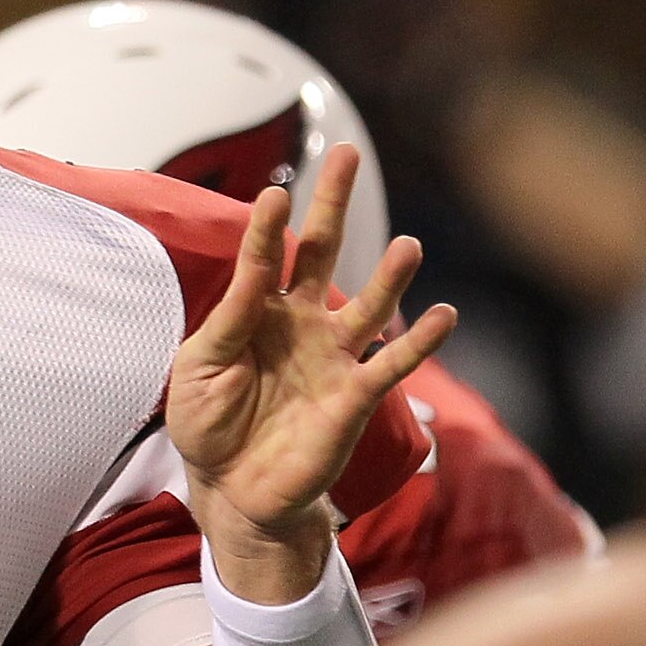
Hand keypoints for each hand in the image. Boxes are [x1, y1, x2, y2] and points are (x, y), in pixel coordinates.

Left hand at [167, 148, 452, 583]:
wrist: (230, 490)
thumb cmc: (209, 424)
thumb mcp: (201, 365)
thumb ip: (231, 315)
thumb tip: (256, 264)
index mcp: (257, 311)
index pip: (265, 255)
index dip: (270, 227)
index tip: (276, 191)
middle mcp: (301, 323)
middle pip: (322, 252)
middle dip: (333, 205)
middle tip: (347, 154)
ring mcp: (332, 357)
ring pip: (368, 305)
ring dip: (388, 275)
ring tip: (409, 245)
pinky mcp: (354, 396)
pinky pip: (392, 364)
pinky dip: (420, 343)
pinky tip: (444, 315)